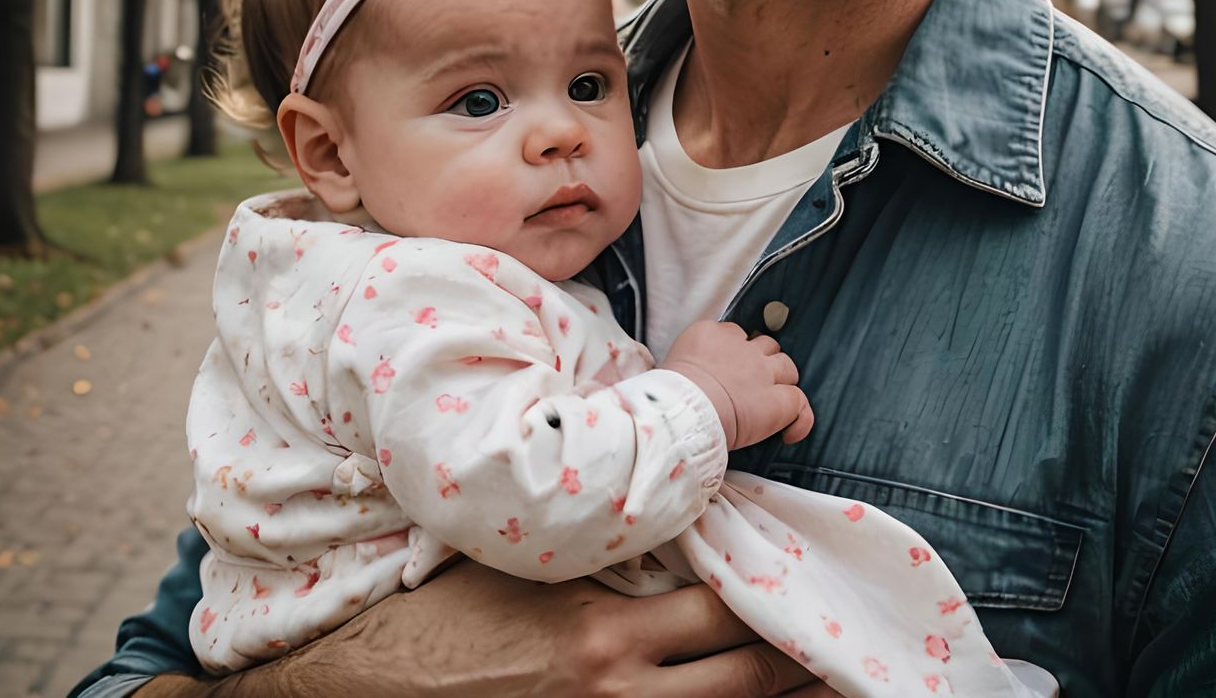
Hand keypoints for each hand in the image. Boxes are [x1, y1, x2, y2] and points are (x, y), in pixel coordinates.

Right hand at [158, 564, 823, 696]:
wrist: (373, 677)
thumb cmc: (452, 602)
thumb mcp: (535, 563)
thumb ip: (612, 553)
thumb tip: (685, 533)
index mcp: (602, 629)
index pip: (721, 611)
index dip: (778, 602)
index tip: (818, 584)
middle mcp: (612, 687)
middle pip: (738, 679)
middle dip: (794, 663)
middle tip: (843, 647)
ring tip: (818, 683)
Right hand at [663, 321, 813, 449]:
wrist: (685, 410)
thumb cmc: (668, 394)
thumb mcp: (671, 366)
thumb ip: (687, 364)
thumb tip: (687, 378)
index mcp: (710, 334)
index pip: (734, 334)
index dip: (735, 352)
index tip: (728, 370)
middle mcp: (741, 347)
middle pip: (765, 344)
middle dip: (763, 361)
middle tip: (752, 385)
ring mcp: (762, 371)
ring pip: (787, 367)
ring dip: (783, 381)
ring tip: (772, 402)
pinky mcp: (778, 399)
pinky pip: (800, 402)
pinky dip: (800, 416)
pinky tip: (790, 432)